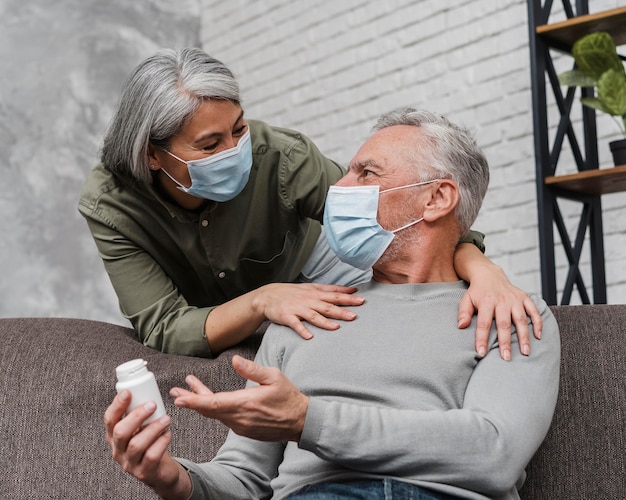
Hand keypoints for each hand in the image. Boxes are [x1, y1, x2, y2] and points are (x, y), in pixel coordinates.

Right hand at [103, 391, 190, 498]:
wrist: (160, 470)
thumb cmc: (150, 443)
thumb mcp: (140, 428)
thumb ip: (138, 413)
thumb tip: (144, 387)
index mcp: (114, 436)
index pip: (109, 420)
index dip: (117, 405)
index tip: (128, 392)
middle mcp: (118, 450)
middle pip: (120, 432)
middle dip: (136, 416)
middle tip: (153, 404)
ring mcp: (129, 463)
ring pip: (136, 445)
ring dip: (153, 428)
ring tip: (166, 419)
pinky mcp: (144, 472)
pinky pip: (151, 457)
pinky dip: (161, 443)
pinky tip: (167, 434)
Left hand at [171, 355, 308, 441]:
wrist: (301, 422)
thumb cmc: (289, 397)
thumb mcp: (274, 377)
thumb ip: (252, 369)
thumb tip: (233, 360)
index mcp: (245, 403)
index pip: (214, 403)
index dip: (194, 400)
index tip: (179, 398)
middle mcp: (240, 418)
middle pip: (209, 409)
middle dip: (190, 400)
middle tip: (175, 392)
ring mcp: (241, 426)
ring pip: (215, 414)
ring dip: (201, 402)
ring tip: (189, 390)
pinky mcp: (244, 430)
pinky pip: (224, 418)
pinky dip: (213, 409)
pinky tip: (210, 400)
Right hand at [253, 283, 364, 339]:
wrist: (268, 296)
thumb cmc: (294, 292)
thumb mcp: (312, 287)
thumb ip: (332, 289)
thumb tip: (352, 289)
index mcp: (316, 293)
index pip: (335, 294)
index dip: (348, 297)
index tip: (361, 300)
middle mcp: (309, 300)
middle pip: (327, 305)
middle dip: (341, 310)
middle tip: (354, 316)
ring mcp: (298, 308)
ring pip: (314, 315)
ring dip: (325, 321)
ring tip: (336, 327)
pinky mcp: (287, 316)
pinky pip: (296, 324)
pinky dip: (302, 330)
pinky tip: (309, 337)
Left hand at [457, 266, 542, 360]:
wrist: (489, 275)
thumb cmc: (477, 292)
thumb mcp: (466, 299)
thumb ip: (463, 313)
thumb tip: (461, 326)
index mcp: (486, 301)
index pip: (483, 323)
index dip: (482, 339)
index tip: (481, 353)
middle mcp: (502, 300)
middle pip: (504, 324)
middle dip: (505, 342)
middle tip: (506, 358)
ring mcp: (515, 299)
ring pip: (521, 319)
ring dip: (524, 336)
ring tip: (525, 352)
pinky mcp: (524, 297)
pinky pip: (533, 310)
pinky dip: (538, 322)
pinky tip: (538, 336)